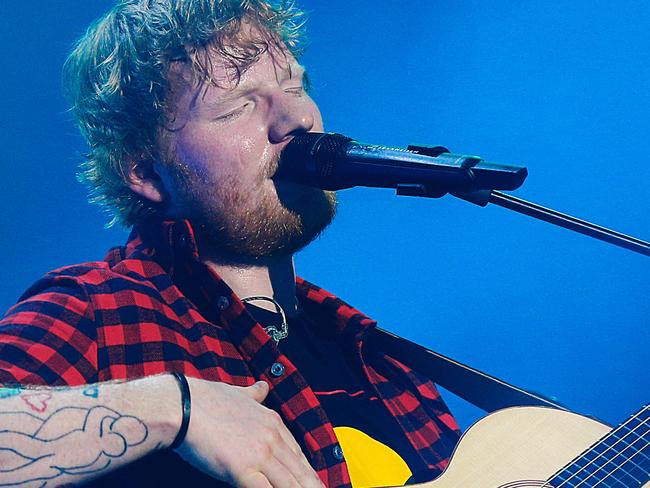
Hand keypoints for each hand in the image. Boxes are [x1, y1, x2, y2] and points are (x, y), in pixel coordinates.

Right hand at [174, 378, 323, 487]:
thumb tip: (263, 387)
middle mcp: (271, 438)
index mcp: (272, 421)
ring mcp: (260, 454)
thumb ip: (253, 394)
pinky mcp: (243, 470)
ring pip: (289, 483)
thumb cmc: (206, 400)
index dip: (307, 470)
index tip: (314, 481)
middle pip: (299, 470)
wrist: (184, 405)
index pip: (297, 452)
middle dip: (312, 485)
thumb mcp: (238, 392)